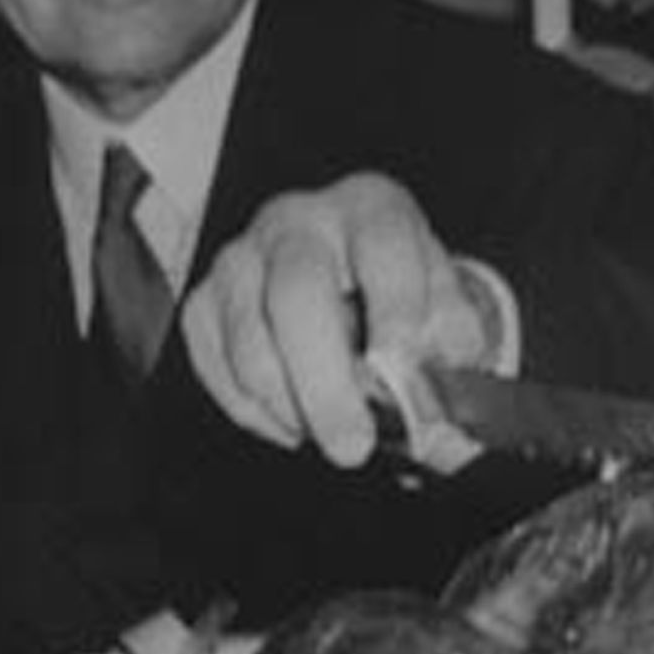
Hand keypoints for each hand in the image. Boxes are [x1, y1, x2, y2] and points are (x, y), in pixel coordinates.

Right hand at [179, 173, 495, 468]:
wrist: (354, 276)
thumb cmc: (403, 292)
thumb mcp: (446, 309)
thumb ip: (451, 357)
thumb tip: (437, 417)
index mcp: (371, 208)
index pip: (383, 244)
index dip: (395, 304)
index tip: (402, 363)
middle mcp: (298, 220)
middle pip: (298, 291)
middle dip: (325, 382)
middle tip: (352, 445)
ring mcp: (241, 257)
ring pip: (247, 336)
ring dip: (289, 405)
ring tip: (332, 437)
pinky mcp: (203, 300)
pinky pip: (214, 364)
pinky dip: (252, 409)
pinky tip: (294, 423)